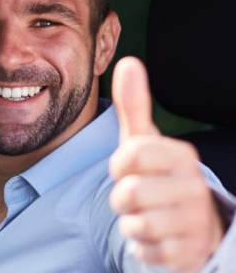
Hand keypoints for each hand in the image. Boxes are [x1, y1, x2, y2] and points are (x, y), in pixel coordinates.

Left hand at [109, 57, 223, 271]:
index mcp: (180, 155)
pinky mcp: (188, 252)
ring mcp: (194, 221)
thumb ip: (135, 105)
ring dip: (131, 222)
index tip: (128, 168)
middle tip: (137, 195)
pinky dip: (142, 245)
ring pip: (135, 225)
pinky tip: (156, 235)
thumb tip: (129, 62)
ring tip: (146, 214)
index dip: (120, 165)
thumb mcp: (145, 140)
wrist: (191, 221)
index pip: (131, 155)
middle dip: (122, 198)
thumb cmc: (158, 175)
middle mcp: (193, 186)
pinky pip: (146, 251)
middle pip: (128, 194)